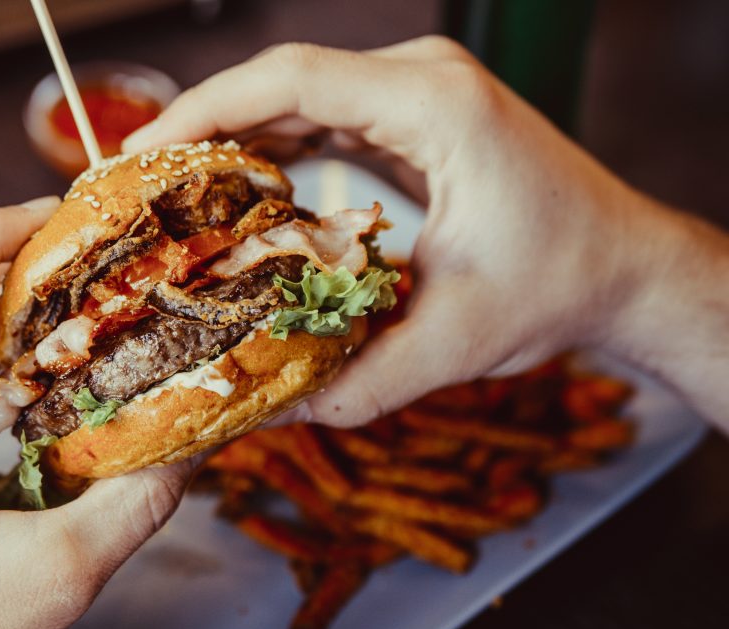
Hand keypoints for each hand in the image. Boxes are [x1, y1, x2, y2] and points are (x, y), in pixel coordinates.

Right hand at [125, 38, 728, 430]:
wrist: (622, 267)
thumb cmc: (560, 285)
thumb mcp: (453, 343)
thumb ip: (352, 381)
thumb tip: (262, 413)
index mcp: (435, 106)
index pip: (293, 81)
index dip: (206, 111)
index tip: (144, 155)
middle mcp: (423, 80)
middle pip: (284, 83)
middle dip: (205, 130)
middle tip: (141, 187)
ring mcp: (419, 93)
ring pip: (299, 98)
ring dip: (234, 138)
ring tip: (173, 193)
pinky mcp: (414, 117)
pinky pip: (325, 118)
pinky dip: (274, 149)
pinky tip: (236, 193)